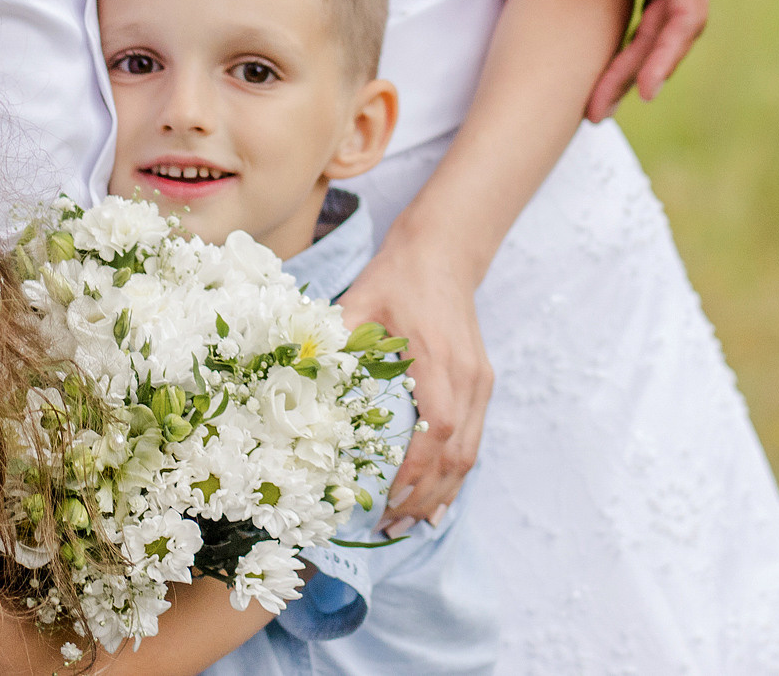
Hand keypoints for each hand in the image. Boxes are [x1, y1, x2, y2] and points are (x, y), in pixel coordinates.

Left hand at [336, 238, 490, 532]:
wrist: (445, 252)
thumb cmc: (398, 277)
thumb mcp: (361, 300)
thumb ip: (334, 338)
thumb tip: (296, 374)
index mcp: (440, 360)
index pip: (436, 431)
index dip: (416, 472)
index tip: (388, 499)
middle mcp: (469, 378)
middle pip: (457, 456)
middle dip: (426, 498)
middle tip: (390, 527)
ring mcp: (481, 383)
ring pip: (470, 454)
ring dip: (443, 494)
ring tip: (411, 524)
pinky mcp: (482, 384)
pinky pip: (473, 440)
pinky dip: (455, 473)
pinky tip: (436, 498)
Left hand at [585, 0, 711, 119]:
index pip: (686, 11)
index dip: (664, 54)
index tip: (643, 89)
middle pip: (671, 30)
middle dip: (639, 72)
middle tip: (597, 110)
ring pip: (658, 23)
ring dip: (632, 61)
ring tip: (596, 100)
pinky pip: (646, 6)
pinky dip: (628, 35)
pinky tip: (602, 56)